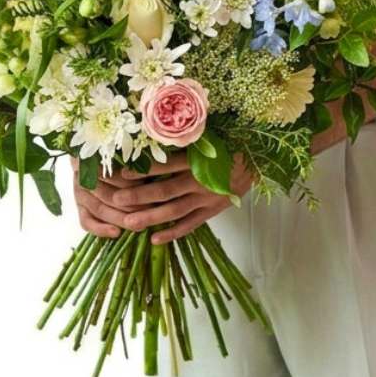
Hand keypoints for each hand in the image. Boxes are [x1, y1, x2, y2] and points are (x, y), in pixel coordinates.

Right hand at [69, 156, 146, 238]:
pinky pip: (86, 222)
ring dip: (120, 218)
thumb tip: (151, 170)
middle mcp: (82, 175)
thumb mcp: (122, 157)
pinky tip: (116, 233)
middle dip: (131, 204)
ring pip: (99, 209)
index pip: (112, 174)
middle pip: (108, 193)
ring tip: (140, 224)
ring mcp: (79, 192)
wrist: (94, 163)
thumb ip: (133, 161)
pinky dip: (101, 229)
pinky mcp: (80, 208)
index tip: (149, 188)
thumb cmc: (118, 159)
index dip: (131, 183)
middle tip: (152, 210)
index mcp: (92, 159)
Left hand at [111, 151, 254, 244]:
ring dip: (151, 218)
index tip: (122, 173)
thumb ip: (186, 141)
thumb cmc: (229, 144)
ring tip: (129, 224)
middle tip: (116, 200)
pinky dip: (173, 233)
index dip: (144, 170)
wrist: (258, 159)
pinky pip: (190, 225)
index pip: (167, 166)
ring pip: (175, 211)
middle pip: (165, 191)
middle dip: (139, 196)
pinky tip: (155, 239)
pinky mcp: (213, 211)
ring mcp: (207, 199)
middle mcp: (201, 181)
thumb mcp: (209, 137)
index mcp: (199, 160)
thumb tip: (154, 139)